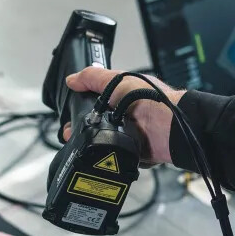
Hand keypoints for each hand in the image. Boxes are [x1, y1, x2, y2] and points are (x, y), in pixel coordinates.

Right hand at [64, 67, 185, 165]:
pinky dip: (107, 157)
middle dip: (80, 131)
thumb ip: (93, 78)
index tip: (68, 117)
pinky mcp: (130, 153)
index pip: (93, 105)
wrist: (166, 126)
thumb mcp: (116, 81)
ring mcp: (126, 137)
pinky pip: (113, 157)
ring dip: (91, 145)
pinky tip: (100, 154)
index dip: (79, 110)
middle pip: (94, 126)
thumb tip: (71, 80)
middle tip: (70, 134)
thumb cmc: (148, 98)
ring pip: (101, 144)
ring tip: (81, 144)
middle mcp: (122, 118)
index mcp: (120, 100)